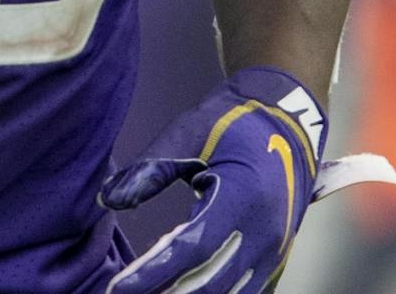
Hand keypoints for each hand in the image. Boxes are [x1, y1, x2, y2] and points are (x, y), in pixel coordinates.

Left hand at [101, 68, 395, 292]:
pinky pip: (246, 290)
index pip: (192, 248)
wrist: (287, 119)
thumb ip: (150, 169)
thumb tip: (108, 199)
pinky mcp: (277, 256)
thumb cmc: (230, 122)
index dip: (153, 272)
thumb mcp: (188, 133)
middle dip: (164, 292)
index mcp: (243, 199)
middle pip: (210, 281)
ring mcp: (275, 249)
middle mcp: (265, 233)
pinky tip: (181, 291)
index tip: (119, 288)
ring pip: (230, 292)